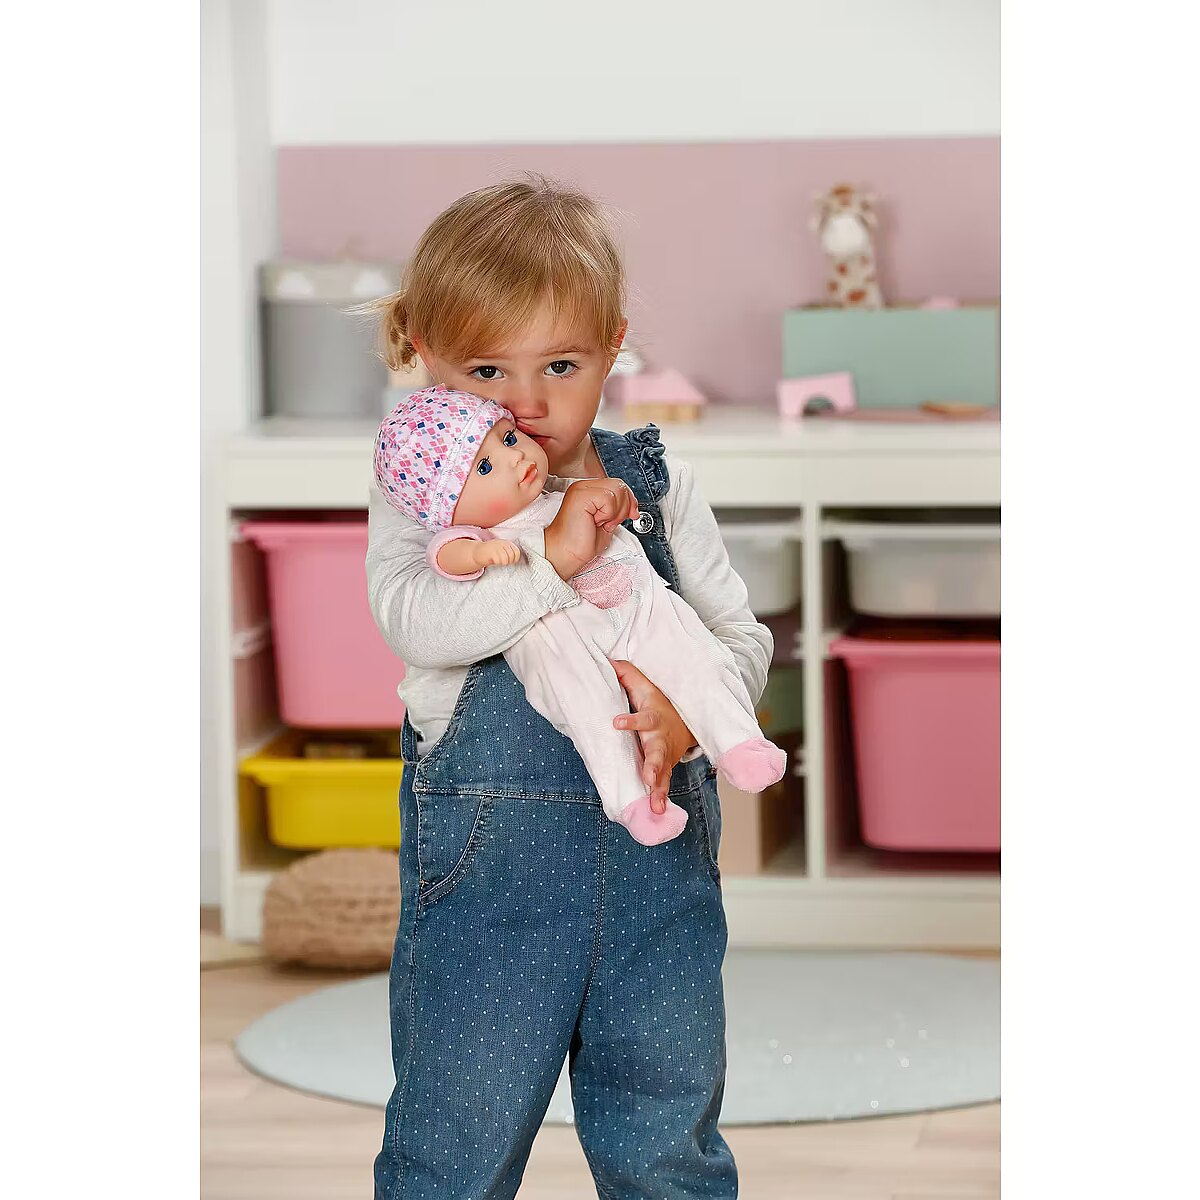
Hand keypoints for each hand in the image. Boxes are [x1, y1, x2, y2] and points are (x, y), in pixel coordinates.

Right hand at [473, 539, 520, 568]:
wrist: (477, 551)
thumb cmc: (491, 553)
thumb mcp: (502, 550)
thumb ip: (509, 552)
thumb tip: (516, 560)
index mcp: (507, 543)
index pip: (517, 552)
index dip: (515, 559)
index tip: (510, 561)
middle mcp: (503, 543)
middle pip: (512, 556)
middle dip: (508, 562)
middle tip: (502, 562)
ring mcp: (497, 547)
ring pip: (506, 560)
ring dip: (502, 563)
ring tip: (498, 561)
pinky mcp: (491, 552)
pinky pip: (498, 561)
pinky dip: (497, 563)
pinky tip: (493, 560)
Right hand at [544, 479, 639, 579]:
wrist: (565, 554)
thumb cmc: (580, 543)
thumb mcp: (607, 522)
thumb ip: (618, 509)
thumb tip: (632, 504)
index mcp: (589, 490)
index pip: (618, 484)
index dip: (629, 500)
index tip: (632, 514)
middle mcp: (584, 487)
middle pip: (619, 484)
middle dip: (624, 506)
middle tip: (609, 523)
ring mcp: (581, 489)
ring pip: (616, 489)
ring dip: (615, 512)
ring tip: (601, 523)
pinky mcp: (581, 496)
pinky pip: (608, 498)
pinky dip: (608, 513)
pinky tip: (596, 522)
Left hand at [610, 660, 696, 813]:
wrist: (687, 724)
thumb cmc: (658, 704)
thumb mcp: (645, 687)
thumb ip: (627, 675)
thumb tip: (608, 660)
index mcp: (654, 718)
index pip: (643, 718)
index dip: (630, 720)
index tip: (616, 722)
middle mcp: (661, 740)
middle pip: (658, 753)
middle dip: (654, 765)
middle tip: (648, 776)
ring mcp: (665, 758)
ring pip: (663, 774)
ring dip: (659, 789)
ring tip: (656, 805)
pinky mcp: (665, 771)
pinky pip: (663, 787)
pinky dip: (661, 800)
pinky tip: (658, 814)